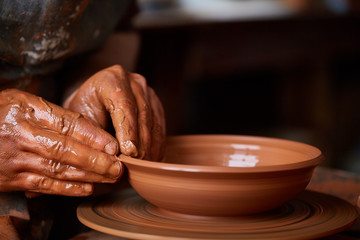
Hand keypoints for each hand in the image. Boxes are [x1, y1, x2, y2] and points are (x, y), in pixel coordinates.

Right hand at [0, 89, 122, 195]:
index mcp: (27, 111)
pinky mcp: (12, 179)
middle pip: (66, 150)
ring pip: (59, 170)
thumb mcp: (24, 101)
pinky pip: (45, 185)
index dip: (93, 136)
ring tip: (111, 176)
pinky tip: (89, 187)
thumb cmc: (3, 114)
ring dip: (89, 175)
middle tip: (119, 166)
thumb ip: (55, 113)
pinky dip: (69, 189)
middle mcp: (23, 136)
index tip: (114, 145)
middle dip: (96, 160)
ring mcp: (17, 159)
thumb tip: (93, 132)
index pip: (67, 124)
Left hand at [64, 65, 165, 160]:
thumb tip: (112, 155)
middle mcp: (133, 82)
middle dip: (141, 142)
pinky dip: (157, 146)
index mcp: (111, 79)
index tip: (129, 151)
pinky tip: (151, 160)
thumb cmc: (83, 116)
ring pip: (154, 122)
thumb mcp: (81, 124)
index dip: (128, 129)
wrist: (91, 109)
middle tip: (137, 163)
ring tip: (144, 166)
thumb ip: (95, 136)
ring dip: (151, 147)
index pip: (123, 103)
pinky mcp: (157, 107)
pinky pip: (161, 128)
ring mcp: (148, 94)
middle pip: (142, 113)